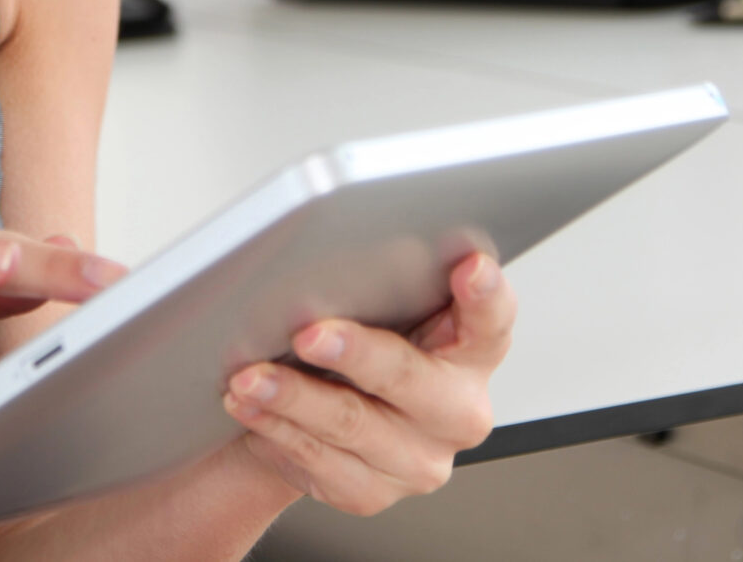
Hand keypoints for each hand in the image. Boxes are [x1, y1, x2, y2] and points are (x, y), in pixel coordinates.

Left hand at [219, 251, 514, 516]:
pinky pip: (319, 463)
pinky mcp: (374, 492)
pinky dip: (277, 430)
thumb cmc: (368, 339)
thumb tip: (337, 251)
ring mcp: (420, 460)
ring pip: (351, 425)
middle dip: (355, 354)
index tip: (469, 267)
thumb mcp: (390, 305)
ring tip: (249, 377)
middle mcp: (458, 410)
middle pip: (410, 378)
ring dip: (291, 398)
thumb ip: (390, 282)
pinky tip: (251, 410)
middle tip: (307, 334)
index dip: (486, 293)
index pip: (493, 317)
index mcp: (475, 350)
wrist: (331, 410)